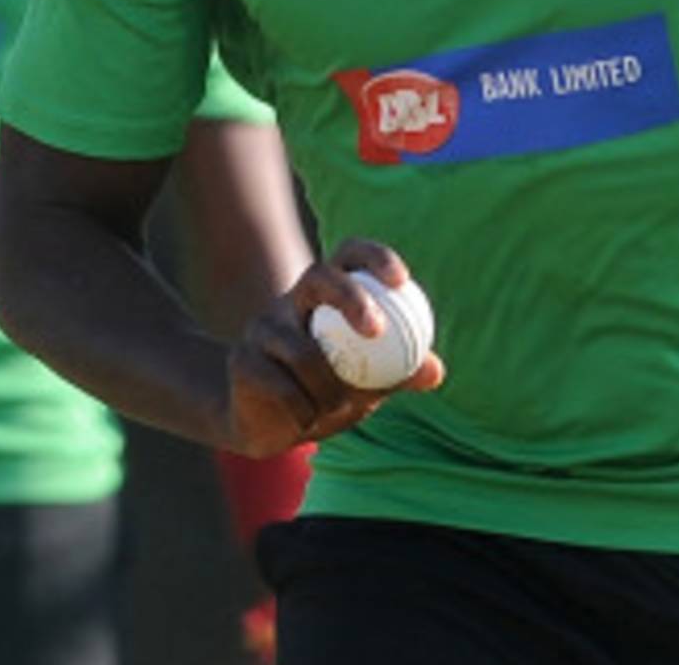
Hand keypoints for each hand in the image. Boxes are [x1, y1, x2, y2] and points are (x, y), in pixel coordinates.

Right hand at [222, 237, 444, 455]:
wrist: (266, 424)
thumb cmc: (324, 391)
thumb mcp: (367, 384)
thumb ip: (398, 373)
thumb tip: (436, 371)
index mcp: (327, 294)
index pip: (350, 255)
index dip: (376, 257)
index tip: (402, 279)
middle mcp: (293, 300)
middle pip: (318, 276)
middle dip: (349, 296)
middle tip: (376, 329)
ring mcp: (263, 326)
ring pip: (302, 351)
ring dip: (327, 388)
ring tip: (335, 407)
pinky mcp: (242, 359)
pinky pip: (279, 384)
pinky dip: (301, 409)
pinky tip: (305, 420)